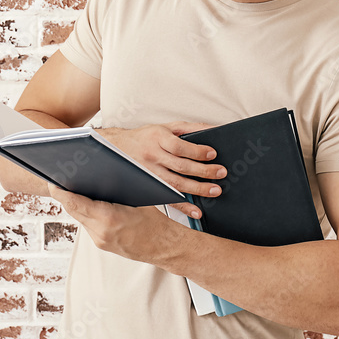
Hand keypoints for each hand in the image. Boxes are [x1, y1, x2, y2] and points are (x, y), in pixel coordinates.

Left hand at [48, 185, 186, 262]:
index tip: (52, 180)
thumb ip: (113, 191)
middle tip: (58, 178)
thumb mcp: (136, 199)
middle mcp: (100, 232)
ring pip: (79, 217)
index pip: (75, 203)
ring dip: (75, 204)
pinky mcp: (101, 244)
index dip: (60, 191)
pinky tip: (87, 202)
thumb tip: (94, 175)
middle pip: (73, 210)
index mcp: (109, 218)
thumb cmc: (155, 222)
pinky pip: (87, 225)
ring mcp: (99, 241)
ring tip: (72, 187)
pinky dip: (85, 213)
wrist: (164, 247)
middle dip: (65, 195)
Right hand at [98, 122, 225, 217]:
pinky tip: (196, 211)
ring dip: (197, 189)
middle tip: (221, 173)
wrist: (117, 147)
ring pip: (175, 184)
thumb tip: (215, 129)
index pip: (179, 146)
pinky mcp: (150, 187)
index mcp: (158, 138)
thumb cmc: (147, 136)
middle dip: (203, 171)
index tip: (212, 154)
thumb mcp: (166, 126)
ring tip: (215, 190)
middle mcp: (153, 156)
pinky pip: (167, 198)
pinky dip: (183, 206)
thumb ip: (190, 128)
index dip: (196, 151)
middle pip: (180, 166)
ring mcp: (150, 174)